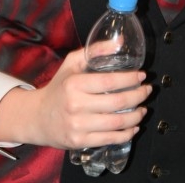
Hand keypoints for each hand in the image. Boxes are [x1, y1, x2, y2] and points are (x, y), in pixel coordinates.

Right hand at [0, 48, 151, 148]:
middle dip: (139, 96)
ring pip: (116, 123)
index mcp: (75, 84)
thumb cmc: (59, 87)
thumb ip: (95, 50)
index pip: (110, 82)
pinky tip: (133, 127)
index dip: (131, 79)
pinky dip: (126, 134)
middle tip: (147, 90)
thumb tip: (119, 42)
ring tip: (143, 109)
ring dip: (136, 116)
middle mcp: (76, 106)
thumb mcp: (72, 63)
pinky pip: (109, 140)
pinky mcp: (79, 142)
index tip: (142, 76)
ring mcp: (78, 126)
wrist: (37, 117)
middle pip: (117, 103)